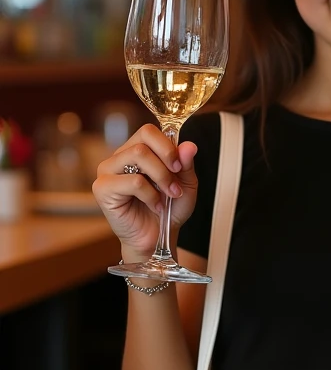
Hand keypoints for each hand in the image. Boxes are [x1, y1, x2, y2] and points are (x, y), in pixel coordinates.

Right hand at [92, 124, 197, 257]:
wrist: (158, 237)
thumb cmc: (169, 209)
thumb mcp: (186, 184)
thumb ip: (186, 163)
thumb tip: (189, 145)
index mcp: (137, 150)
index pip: (148, 131)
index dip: (168, 146)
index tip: (179, 166)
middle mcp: (119, 157)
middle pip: (143, 142)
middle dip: (166, 164)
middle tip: (174, 185)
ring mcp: (107, 171)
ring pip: (137, 155)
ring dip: (160, 178)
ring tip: (166, 197)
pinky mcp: (102, 188)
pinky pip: (133, 181)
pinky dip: (150, 195)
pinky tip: (154, 206)